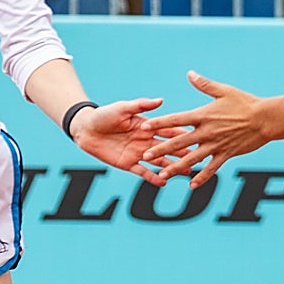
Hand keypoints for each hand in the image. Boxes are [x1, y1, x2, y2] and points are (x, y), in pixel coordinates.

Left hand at [68, 97, 187, 186]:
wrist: (86, 129)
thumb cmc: (105, 114)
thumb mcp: (123, 108)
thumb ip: (141, 105)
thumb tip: (160, 100)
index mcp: (147, 127)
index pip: (168, 130)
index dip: (181, 134)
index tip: (196, 136)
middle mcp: (145, 141)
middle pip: (168, 148)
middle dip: (182, 153)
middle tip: (198, 158)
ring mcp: (138, 153)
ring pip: (159, 162)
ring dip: (172, 167)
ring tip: (187, 172)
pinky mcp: (128, 164)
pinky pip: (143, 172)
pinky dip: (152, 177)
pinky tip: (164, 182)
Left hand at [141, 70, 269, 187]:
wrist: (265, 119)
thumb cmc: (245, 102)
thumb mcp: (224, 91)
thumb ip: (204, 84)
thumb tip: (189, 74)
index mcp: (203, 115)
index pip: (176, 119)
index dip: (159, 123)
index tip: (144, 126)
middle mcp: (206, 132)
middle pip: (179, 142)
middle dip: (160, 149)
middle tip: (144, 156)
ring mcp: (216, 145)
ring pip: (192, 159)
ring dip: (176, 167)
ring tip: (162, 174)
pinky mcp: (226, 154)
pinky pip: (211, 168)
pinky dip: (201, 177)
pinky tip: (191, 185)